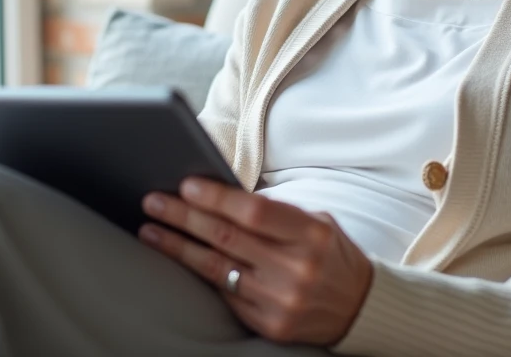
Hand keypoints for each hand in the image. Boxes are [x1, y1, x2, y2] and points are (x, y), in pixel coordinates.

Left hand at [139, 178, 373, 345]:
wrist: (360, 307)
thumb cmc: (332, 255)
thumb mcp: (316, 223)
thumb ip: (275, 212)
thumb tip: (220, 194)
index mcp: (311, 235)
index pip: (254, 212)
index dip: (216, 197)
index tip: (185, 185)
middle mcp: (296, 269)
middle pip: (226, 237)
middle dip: (184, 217)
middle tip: (153, 201)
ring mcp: (281, 301)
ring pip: (216, 268)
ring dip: (177, 246)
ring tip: (150, 230)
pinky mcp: (270, 325)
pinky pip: (225, 294)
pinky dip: (200, 273)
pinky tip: (179, 257)